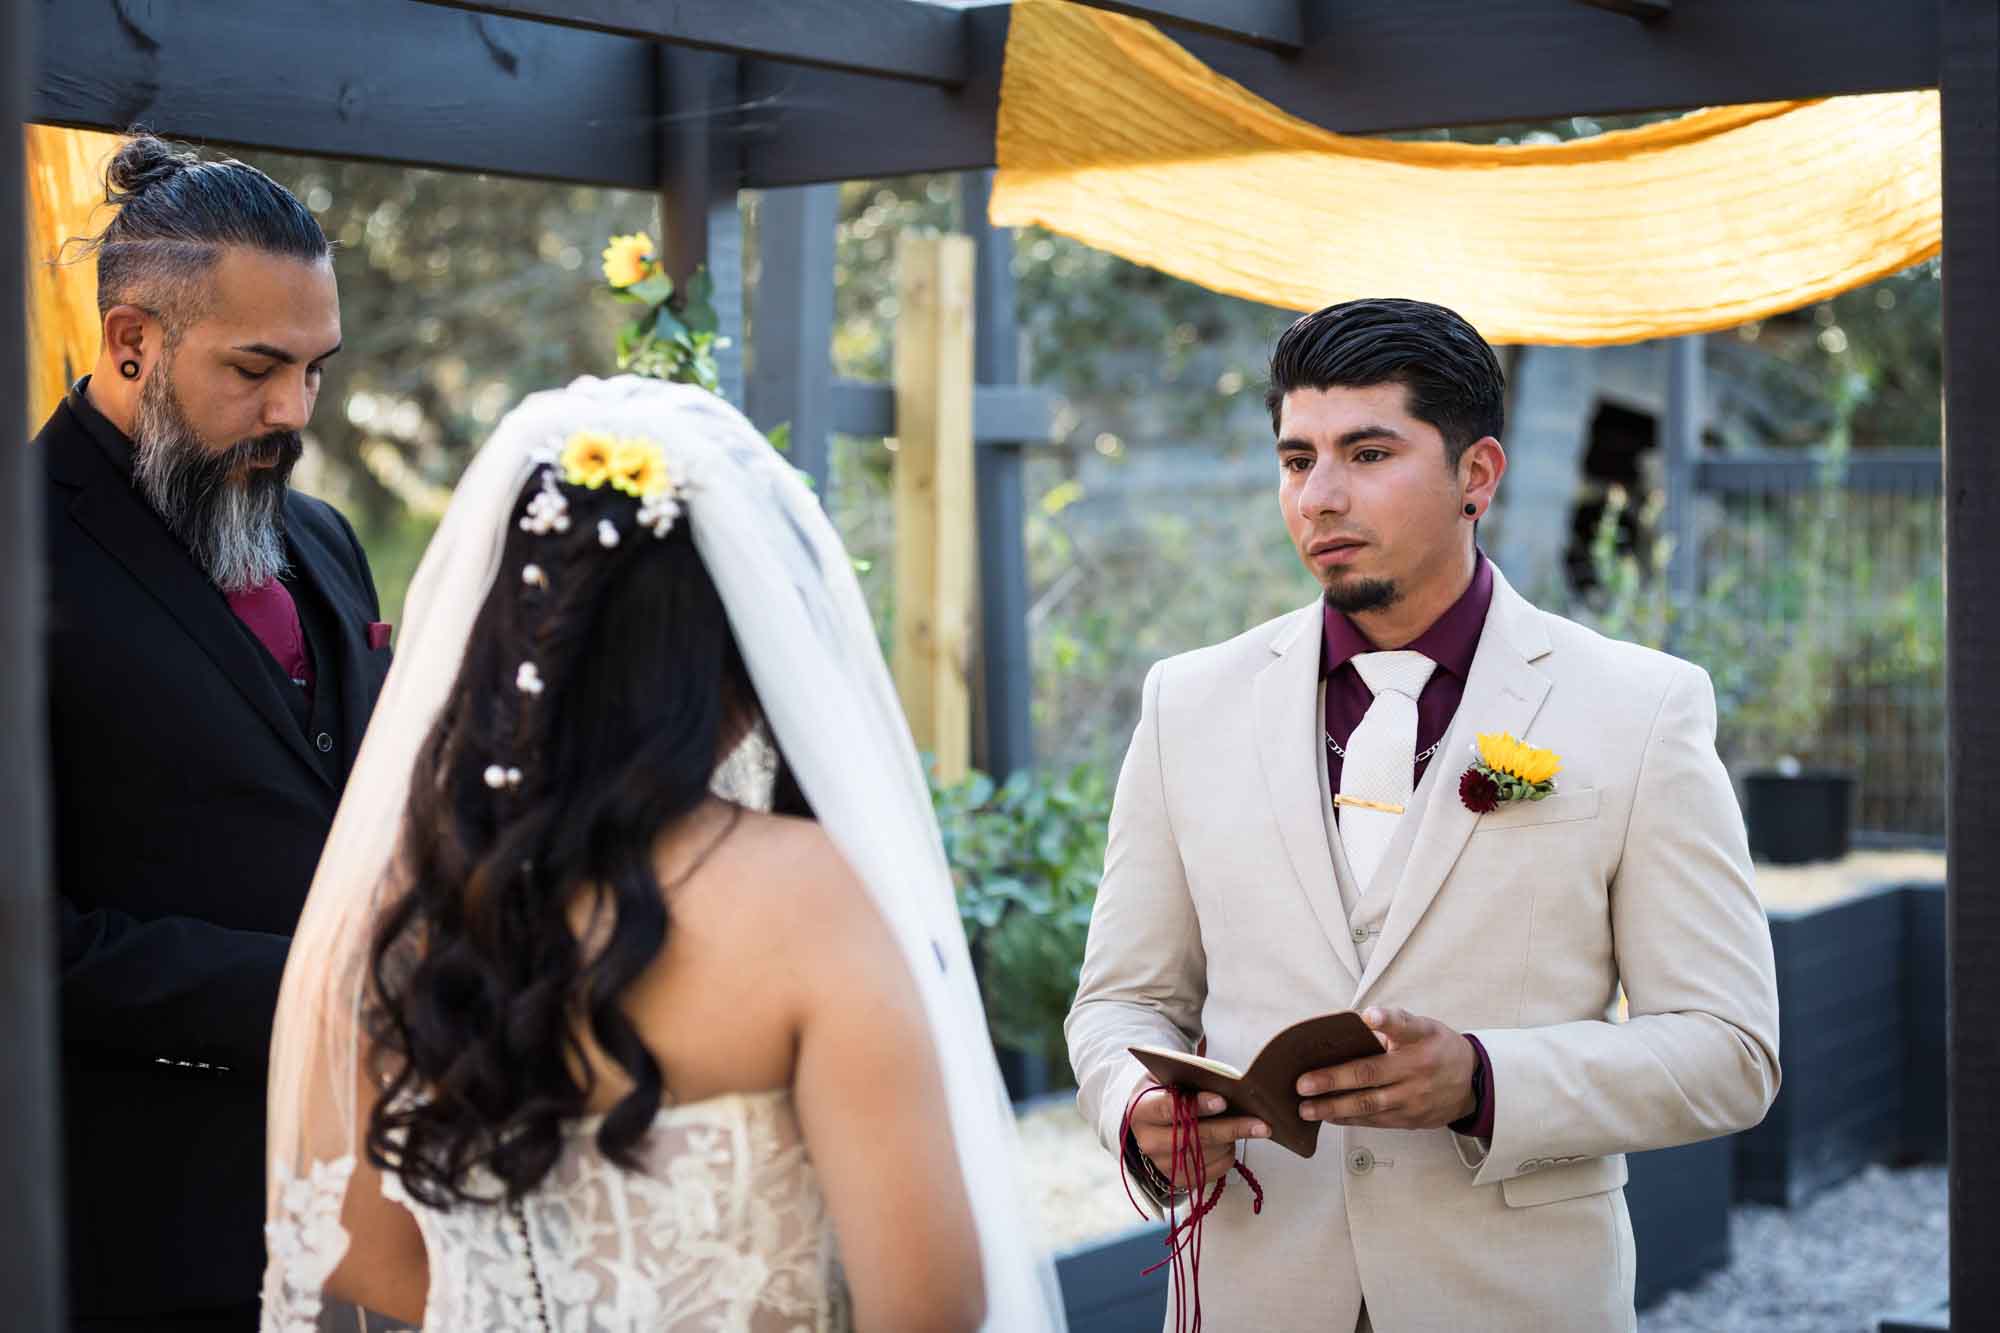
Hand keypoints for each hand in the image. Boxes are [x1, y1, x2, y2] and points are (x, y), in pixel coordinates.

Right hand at [1127, 1086, 1268, 1184]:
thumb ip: (1188, 1076)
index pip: (1169, 1108)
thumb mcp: (1165, 1077)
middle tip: (1260, 1123)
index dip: (1197, 1105)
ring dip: (1231, 1140)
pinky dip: (1228, 1155)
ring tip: (1243, 1125)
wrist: (1146, 1124)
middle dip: (1231, 1128)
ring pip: (1207, 1155)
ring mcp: (1162, 1164)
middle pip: (1195, 1137)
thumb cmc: (1162, 1094)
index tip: (1223, 1101)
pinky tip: (1229, 1141)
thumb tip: (1225, 1080)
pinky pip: (1213, 1171)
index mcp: (1141, 1110)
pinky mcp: (1178, 1180)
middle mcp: (1148, 1141)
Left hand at [1295, 1006, 1477, 1129]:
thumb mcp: (1423, 1027)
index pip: (1403, 1026)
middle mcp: (1416, 1070)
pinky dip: (1348, 1118)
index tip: (1368, 1016)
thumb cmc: (1437, 1047)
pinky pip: (1375, 1120)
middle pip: (1371, 1075)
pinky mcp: (1410, 1119)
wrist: (1472, 1082)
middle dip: (1333, 1080)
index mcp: (1420, 1039)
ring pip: (1368, 1105)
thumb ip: (1393, 1024)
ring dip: (1333, 1107)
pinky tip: (1327, 1116)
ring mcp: (1413, 1098)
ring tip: (1306, 1108)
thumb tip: (1355, 1022)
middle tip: (1303, 1084)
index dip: (1386, 1020)